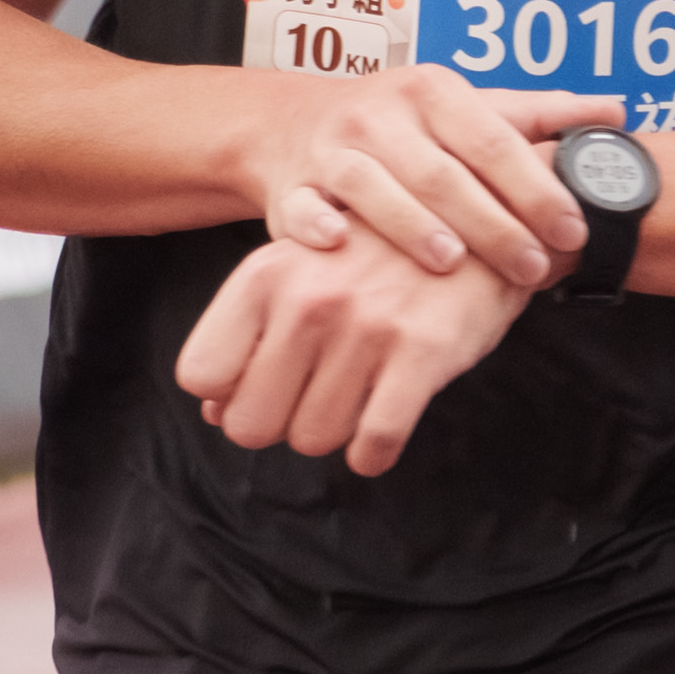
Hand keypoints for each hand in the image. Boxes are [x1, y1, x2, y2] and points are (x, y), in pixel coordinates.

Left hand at [175, 237, 532, 477]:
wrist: (474, 219)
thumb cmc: (374, 255)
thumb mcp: (301, 271)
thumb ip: (250, 335)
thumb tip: (213, 412)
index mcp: (265, 275)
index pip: (200, 374)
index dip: (227, 392)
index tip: (260, 385)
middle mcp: (308, 300)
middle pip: (248, 424)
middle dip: (277, 426)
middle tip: (308, 402)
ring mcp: (366, 327)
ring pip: (311, 439)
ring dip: (331, 434)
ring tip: (352, 397)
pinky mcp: (422, 353)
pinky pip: (375, 442)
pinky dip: (373, 453)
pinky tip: (379, 434)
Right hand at [233, 61, 588, 290]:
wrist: (294, 123)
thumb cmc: (403, 125)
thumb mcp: (469, 108)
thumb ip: (541, 115)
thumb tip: (619, 113)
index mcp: (433, 91)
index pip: (494, 140)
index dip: (535, 187)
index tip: (572, 231)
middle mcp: (381, 114)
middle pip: (441, 173)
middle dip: (489, 224)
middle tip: (531, 268)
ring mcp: (333, 149)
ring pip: (372, 186)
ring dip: (410, 224)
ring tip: (450, 263)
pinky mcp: (291, 185)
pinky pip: (301, 206)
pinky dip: (316, 224)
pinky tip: (338, 244)